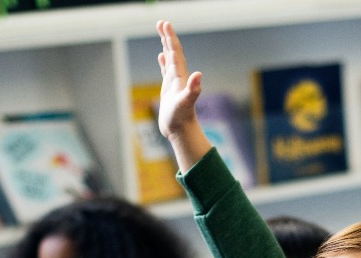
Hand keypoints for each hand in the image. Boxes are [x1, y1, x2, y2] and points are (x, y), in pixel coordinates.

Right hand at [156, 20, 212, 171]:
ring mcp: (174, 83)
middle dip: (168, 37)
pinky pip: (166, 71)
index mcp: (181, 76)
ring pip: (170, 59)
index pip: (176, 53)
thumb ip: (193, 89)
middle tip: (161, 22)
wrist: (182, 131)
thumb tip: (198, 75)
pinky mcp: (170, 90)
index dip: (170, 38)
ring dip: (166, 46)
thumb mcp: (185, 103)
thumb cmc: (182, 119)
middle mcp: (179, 77)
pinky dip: (164, 62)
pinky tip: (161, 57)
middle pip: (173, 52)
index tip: (165, 24)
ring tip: (162, 33)